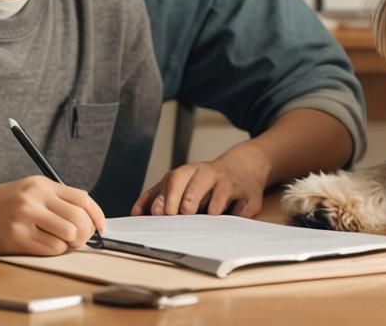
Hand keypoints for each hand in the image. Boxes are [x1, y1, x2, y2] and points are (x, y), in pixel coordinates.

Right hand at [0, 176, 105, 254]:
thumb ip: (56, 200)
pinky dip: (54, 251)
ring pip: (68, 235)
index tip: (101, 229)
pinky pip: (51, 249)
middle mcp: (35, 197)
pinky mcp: (16, 237)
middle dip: (84, 234)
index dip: (97, 217)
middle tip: (77, 240)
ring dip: (69, 244)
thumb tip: (89, 220)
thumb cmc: (2, 204)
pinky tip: (42, 246)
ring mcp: (25, 216)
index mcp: (42, 184)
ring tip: (59, 243)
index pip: (83, 199)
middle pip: (79, 219)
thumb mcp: (30, 190)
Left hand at [132, 142, 268, 216]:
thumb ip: (158, 195)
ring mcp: (230, 183)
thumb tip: (136, 213)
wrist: (244, 167)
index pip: (174, 179)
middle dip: (185, 198)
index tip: (157, 213)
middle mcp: (209, 174)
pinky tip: (227, 218)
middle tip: (178, 215)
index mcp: (189, 172)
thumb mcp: (182, 182)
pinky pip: (243, 204)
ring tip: (203, 215)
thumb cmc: (206, 181)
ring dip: (211, 204)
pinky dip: (236, 212)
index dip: (164, 196)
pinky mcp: (249, 195)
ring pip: (220, 189)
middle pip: (195, 181)